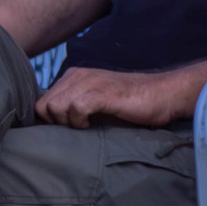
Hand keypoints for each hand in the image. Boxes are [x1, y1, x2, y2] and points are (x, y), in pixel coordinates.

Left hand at [35, 65, 199, 127]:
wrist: (163, 95)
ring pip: (55, 106)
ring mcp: (90, 82)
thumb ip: (75, 108)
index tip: (66, 129)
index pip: (42, 100)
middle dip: (55, 123)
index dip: (50, 120)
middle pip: (43, 105)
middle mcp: (78, 76)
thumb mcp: (97, 103)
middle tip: (75, 129)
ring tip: (84, 127)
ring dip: (66, 122)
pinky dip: (79, 121)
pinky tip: (91, 125)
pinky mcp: (103, 93)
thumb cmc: (132, 105)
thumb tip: (54, 127)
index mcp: (75, 76)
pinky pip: (75, 107)